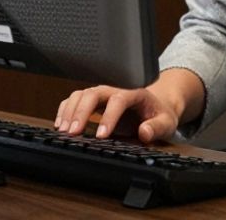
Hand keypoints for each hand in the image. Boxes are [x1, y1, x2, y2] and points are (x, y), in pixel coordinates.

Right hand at [54, 84, 181, 142]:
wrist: (155, 105)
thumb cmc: (159, 114)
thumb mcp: (166, 122)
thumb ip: (157, 127)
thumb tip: (144, 133)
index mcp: (133, 93)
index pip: (118, 100)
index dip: (108, 117)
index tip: (101, 135)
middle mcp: (114, 90)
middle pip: (93, 94)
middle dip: (81, 112)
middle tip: (73, 133)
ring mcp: (101, 95)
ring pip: (80, 95)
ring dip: (70, 111)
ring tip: (64, 131)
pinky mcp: (93, 101)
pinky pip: (74, 100)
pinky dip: (65, 110)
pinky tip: (60, 124)